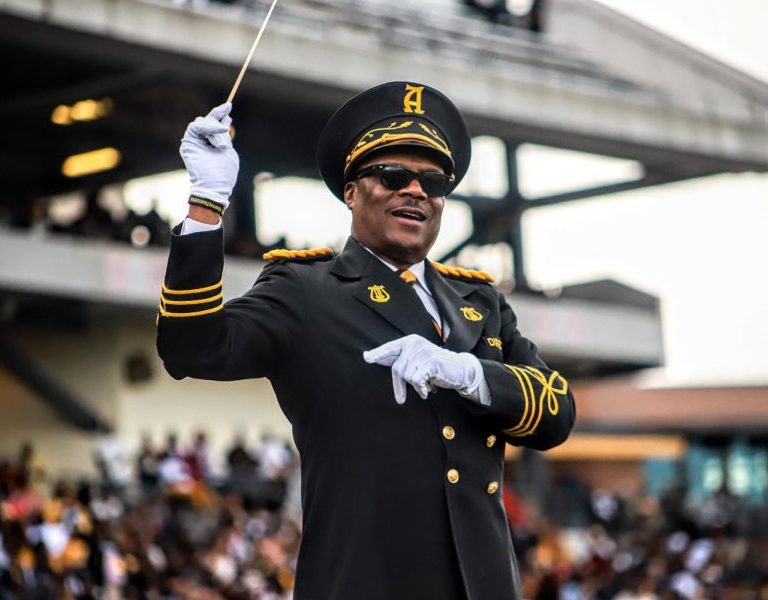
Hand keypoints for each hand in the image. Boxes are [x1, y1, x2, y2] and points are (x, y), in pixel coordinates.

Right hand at [179, 103, 239, 209]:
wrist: (214, 187)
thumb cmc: (223, 174)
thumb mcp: (228, 151)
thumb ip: (225, 136)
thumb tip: (226, 118)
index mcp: (212, 142)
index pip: (215, 122)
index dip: (221, 113)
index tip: (229, 106)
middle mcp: (202, 140)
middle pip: (209, 119)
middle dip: (218, 125)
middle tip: (224, 139)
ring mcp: (194, 141)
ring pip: (202, 121)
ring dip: (214, 131)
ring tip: (220, 147)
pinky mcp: (188, 143)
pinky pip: (195, 126)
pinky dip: (207, 128)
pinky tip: (216, 135)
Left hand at [363, 334, 483, 404]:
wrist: (459, 369)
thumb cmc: (435, 366)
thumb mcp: (416, 361)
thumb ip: (399, 360)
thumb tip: (371, 357)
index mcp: (409, 341)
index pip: (390, 348)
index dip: (378, 354)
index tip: (366, 357)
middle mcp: (415, 344)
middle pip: (397, 369)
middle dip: (398, 386)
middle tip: (400, 399)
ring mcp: (424, 351)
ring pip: (406, 376)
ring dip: (414, 386)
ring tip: (423, 386)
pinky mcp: (431, 361)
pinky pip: (416, 379)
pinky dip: (420, 389)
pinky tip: (426, 390)